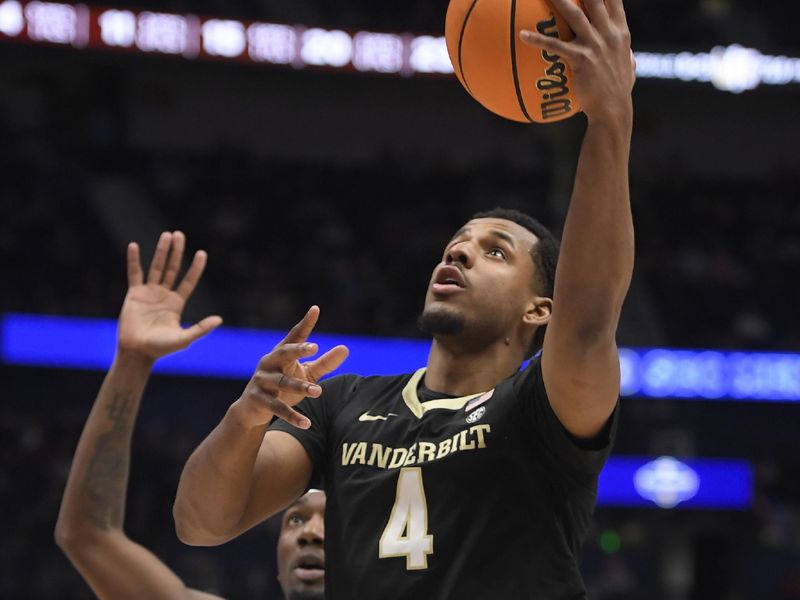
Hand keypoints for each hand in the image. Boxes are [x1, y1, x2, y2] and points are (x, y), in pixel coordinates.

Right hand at [117, 231, 221, 360]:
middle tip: (180, 235)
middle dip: (177, 252)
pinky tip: (134, 246)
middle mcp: (164, 295)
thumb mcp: (184, 338)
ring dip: (161, 251)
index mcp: (177, 303)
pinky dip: (134, 260)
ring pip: (156, 267)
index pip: (189, 281)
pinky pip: (134, 273)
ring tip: (167, 235)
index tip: (202, 253)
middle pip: (173, 268)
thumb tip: (219, 319)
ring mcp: (149, 292)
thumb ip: (200, 328)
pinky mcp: (134, 294)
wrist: (137, 352)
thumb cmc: (160, 348)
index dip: (195, 268)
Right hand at [233, 306, 348, 428]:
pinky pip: (277, 408)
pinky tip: (307, 423)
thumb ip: (325, 363)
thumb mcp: (305, 373)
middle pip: (284, 352)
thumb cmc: (284, 385)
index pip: (295, 336)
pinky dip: (292, 416)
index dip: (305, 323)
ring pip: (283, 382)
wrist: (252, 410)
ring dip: (301, 387)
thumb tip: (345, 348)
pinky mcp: (258, 400)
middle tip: (314, 348)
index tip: (315, 309)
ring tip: (318, 391)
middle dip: (298, 349)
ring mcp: (262, 380)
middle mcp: (269, 362)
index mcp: (281, 353)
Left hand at [520, 0, 634, 125]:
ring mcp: (595, 45)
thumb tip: (628, 54)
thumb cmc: (618, 91)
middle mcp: (609, 33)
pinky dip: (538, 40)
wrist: (613, 110)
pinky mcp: (581, 59)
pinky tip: (522, 35)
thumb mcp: (628, 67)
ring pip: (575, 14)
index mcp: (620, 32)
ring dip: (558, 0)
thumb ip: (626, 55)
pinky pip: (555, 46)